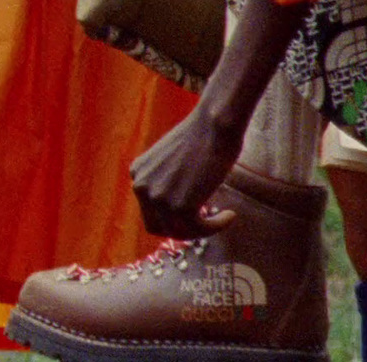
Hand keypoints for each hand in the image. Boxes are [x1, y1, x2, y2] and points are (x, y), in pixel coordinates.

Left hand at [130, 108, 241, 238]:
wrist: (214, 124)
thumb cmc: (203, 134)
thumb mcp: (172, 159)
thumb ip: (168, 180)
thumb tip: (183, 201)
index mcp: (137, 173)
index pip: (149, 210)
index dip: (171, 218)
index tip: (193, 215)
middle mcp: (141, 187)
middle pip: (158, 227)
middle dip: (182, 229)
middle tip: (205, 224)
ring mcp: (158, 199)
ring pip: (179, 232)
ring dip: (202, 230)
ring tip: (223, 217)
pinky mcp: (180, 208)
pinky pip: (199, 230)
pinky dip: (215, 227)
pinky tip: (230, 216)